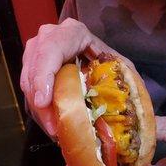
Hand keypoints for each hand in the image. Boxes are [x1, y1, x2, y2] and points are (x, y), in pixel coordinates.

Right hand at [20, 18, 133, 137]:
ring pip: (27, 81)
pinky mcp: (34, 72)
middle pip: (34, 66)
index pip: (52, 47)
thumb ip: (128, 84)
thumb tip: (138, 119)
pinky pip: (29, 92)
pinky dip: (39, 112)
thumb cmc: (116, 70)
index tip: (45, 101)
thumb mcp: (126, 73)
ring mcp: (38, 53)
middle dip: (40, 101)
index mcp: (74, 33)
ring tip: (56, 132)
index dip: (44, 74)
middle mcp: (50, 38)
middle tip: (54, 128)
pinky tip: (54, 126)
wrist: (105, 67)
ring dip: (39, 111)